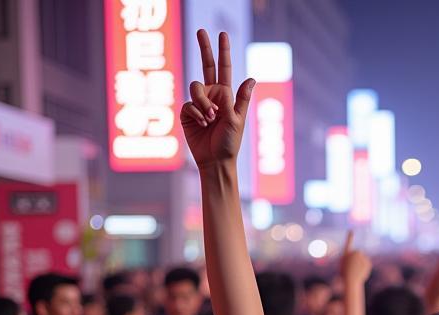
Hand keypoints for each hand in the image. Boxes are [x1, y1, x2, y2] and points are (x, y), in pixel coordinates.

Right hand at [180, 30, 254, 169]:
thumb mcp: (237, 120)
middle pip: (206, 66)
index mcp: (225, 95)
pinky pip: (189, 104)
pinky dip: (197, 114)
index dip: (223, 52)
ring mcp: (198, 103)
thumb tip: (251, 78)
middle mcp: (211, 96)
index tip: (222, 34)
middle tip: (201, 31)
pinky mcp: (187, 112)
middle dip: (204, 48)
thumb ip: (240, 99)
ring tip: (211, 119)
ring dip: (204, 103)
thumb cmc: (229, 143)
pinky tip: (203, 125)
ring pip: (196, 88)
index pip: (223, 69)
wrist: (215, 160)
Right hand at [340, 230, 371, 285]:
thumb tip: (354, 260)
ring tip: (356, 271)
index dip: (350, 237)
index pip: (348, 243)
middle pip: (358, 254)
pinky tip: (361, 272)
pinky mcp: (368, 262)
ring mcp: (362, 257)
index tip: (351, 231)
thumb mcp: (343, 267)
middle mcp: (355, 253)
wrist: (351, 280)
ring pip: (363, 260)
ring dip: (360, 265)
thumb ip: (348, 261)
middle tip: (353, 267)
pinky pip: (366, 265)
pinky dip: (365, 268)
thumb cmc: (345, 275)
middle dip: (357, 259)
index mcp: (346, 254)